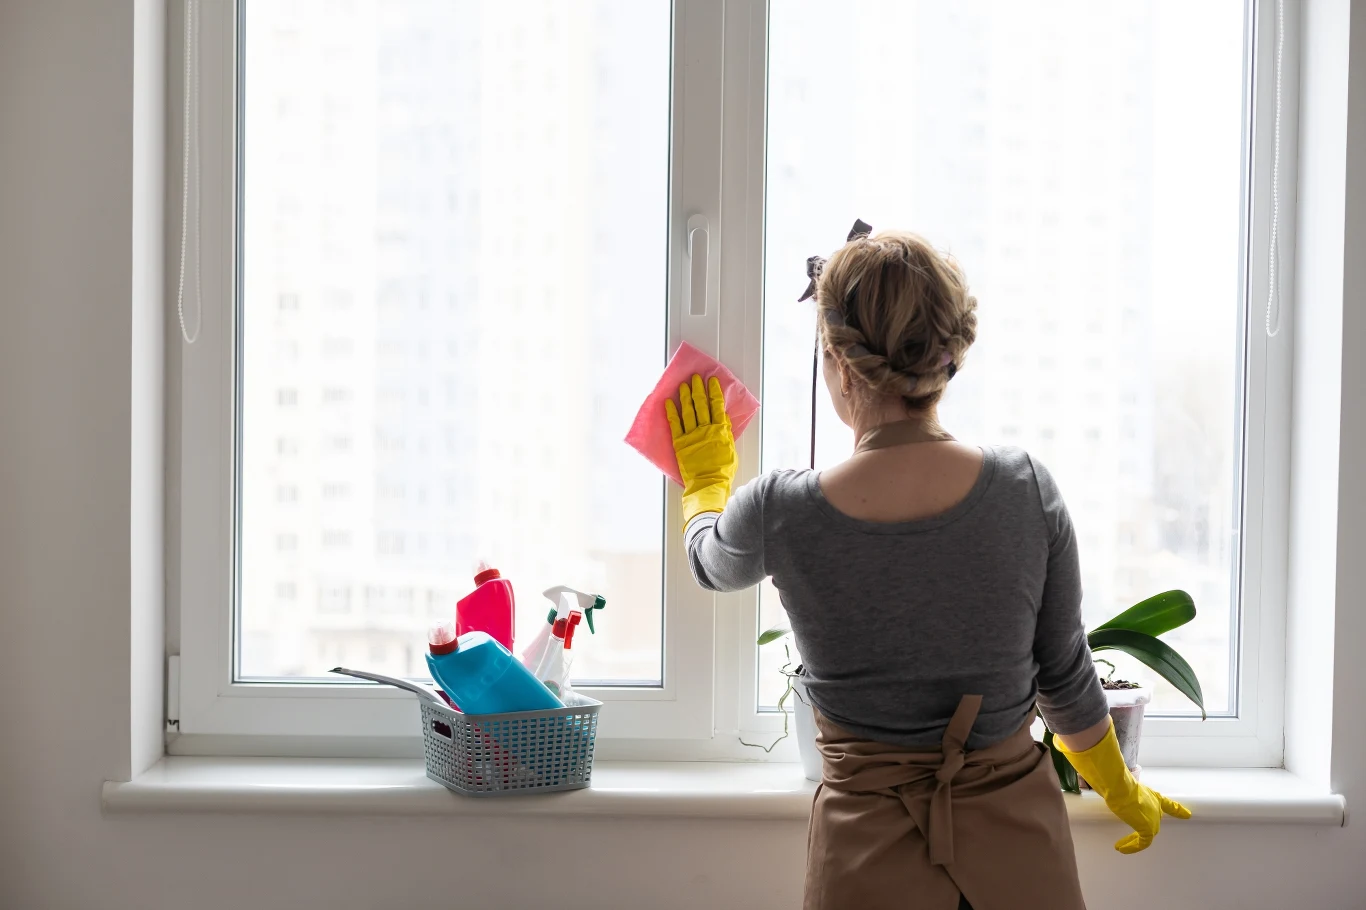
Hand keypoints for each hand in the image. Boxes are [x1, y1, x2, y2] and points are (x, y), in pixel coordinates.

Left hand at [665, 374, 737, 527]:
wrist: (708, 484)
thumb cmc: (722, 471)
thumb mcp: (731, 450)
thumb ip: (726, 433)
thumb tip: (722, 418)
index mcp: (720, 430)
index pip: (716, 405)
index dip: (714, 391)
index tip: (711, 381)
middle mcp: (705, 429)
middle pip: (701, 404)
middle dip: (698, 389)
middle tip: (695, 378)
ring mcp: (692, 435)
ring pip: (688, 411)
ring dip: (685, 396)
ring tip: (683, 385)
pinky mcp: (680, 443)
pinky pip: (675, 424)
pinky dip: (672, 412)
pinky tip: (669, 402)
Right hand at [1055, 720, 1190, 852]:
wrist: (1119, 786)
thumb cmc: (1115, 778)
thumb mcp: (1112, 776)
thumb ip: (1102, 768)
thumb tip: (1082, 753)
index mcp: (1149, 794)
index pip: (1166, 802)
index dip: (1176, 809)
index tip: (1187, 814)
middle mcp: (1154, 806)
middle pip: (1155, 818)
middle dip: (1148, 825)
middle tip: (1140, 834)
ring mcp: (1152, 817)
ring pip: (1147, 831)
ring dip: (1135, 839)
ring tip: (1123, 845)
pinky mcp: (1147, 827)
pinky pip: (1142, 841)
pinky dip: (1132, 846)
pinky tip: (1121, 848)